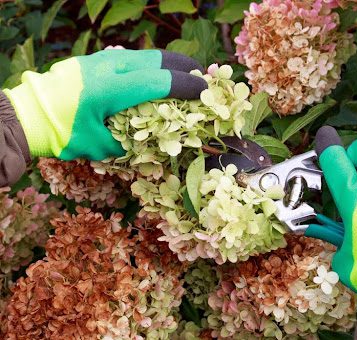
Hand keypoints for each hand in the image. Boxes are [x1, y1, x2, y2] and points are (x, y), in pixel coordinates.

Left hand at [3, 49, 206, 159]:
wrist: (29, 115)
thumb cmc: (64, 135)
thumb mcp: (101, 146)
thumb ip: (134, 141)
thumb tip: (160, 140)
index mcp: (113, 88)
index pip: (162, 81)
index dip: (188, 86)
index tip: (206, 92)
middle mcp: (111, 66)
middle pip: (160, 60)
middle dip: (185, 68)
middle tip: (202, 78)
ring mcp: (103, 59)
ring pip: (147, 55)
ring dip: (169, 65)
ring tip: (183, 76)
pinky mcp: (97, 59)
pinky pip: (132, 57)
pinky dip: (151, 65)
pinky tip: (155, 76)